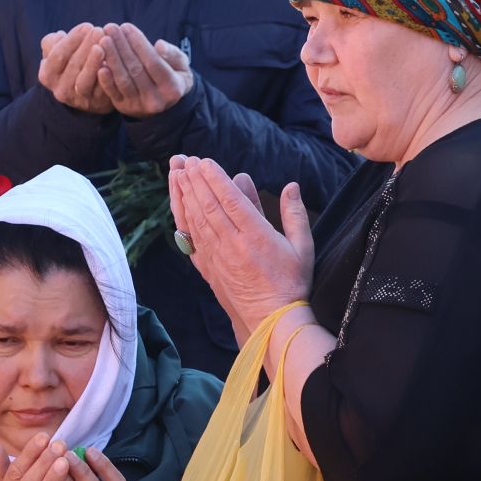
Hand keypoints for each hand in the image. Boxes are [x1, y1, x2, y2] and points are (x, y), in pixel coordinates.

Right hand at [39, 24, 116, 114]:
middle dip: (86, 46)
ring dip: (94, 62)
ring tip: (103, 45)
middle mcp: (60, 90)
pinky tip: (113, 62)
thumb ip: (53, 43)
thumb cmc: (71, 63)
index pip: (58, 55)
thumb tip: (59, 36)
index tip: (87, 26)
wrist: (86, 91)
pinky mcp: (97, 103)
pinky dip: (107, 76)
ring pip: (85, 80)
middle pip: (73, 65)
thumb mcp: (58, 53)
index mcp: (48, 75)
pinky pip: (102, 89)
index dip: (72, 40)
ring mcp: (78, 99)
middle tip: (99, 30)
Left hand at [96, 24, 194, 117]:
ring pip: (123, 80)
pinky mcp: (124, 107)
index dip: (139, 44)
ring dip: (112, 58)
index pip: (154, 62)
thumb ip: (173, 54)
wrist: (164, 102)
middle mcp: (156, 100)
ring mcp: (139, 106)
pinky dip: (105, 79)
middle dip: (122, 47)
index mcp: (173, 88)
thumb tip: (159, 46)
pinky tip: (99, 64)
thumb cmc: (172, 74)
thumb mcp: (181, 64)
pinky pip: (112, 93)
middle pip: (136, 70)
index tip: (127, 26)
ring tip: (103, 39)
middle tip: (110, 27)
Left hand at [168, 155, 313, 331]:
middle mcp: (232, 245)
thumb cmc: (291, 284)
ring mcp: (216, 257)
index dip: (214, 178)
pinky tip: (179, 205)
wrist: (271, 321)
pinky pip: (191, 239)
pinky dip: (183, 219)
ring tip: (176, 173)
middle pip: (208, 205)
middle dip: (194, 180)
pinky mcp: (207, 269)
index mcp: (256, 237)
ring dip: (184, 195)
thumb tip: (290, 186)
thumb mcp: (303, 248)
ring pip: (195, 219)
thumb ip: (295, 215)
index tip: (204, 161)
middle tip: (184, 159)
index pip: (230, 200)